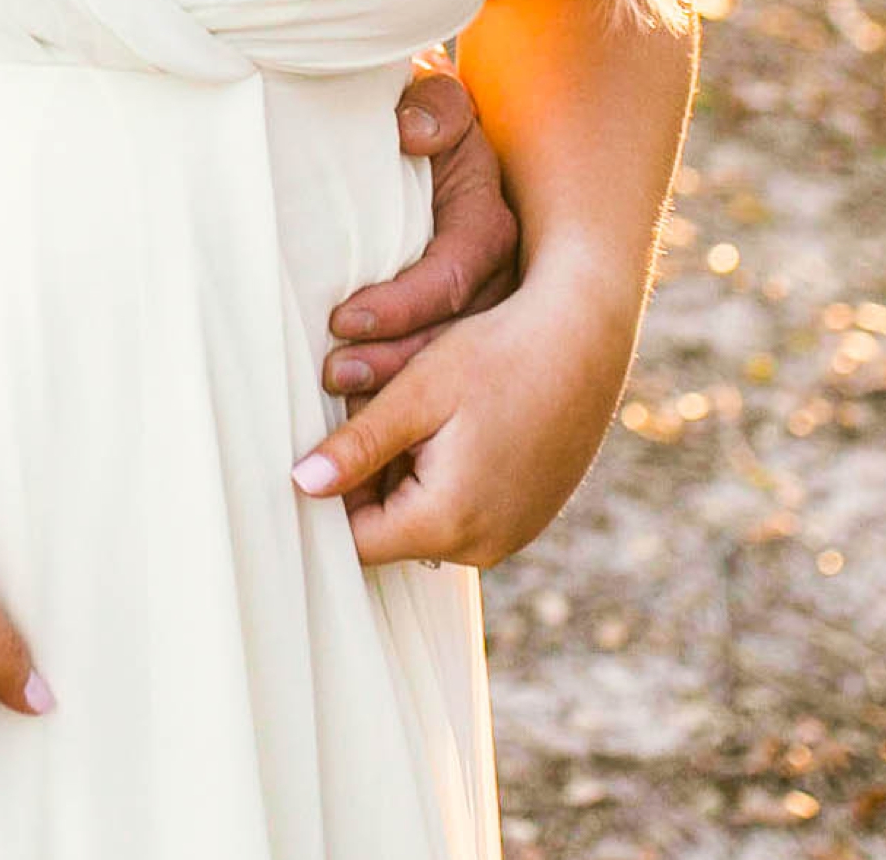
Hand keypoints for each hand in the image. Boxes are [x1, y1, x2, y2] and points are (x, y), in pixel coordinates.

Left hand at [293, 268, 635, 567]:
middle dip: (367, 478)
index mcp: (449, 522)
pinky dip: (439, 474)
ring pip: (423, 518)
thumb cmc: (498, 355)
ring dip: (402, 473)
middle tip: (367, 410)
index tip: (313, 447)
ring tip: (412, 409)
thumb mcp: (416, 393)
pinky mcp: (525, 517)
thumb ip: (356, 446)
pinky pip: (460, 511)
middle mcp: (483, 547)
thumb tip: (300, 484)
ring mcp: (510, 536)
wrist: (585, 338)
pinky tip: (448, 422)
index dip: (327, 496)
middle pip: (390, 529)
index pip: (357, 540)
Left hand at [323, 60, 518, 399]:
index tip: (341, 318)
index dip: (399, 304)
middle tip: (334, 377)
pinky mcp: (480, 343)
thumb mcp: (439, 97)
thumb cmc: (430, 119)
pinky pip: (452, 390)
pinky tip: (369, 426)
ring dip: (399, 394)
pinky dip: (412, 410)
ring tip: (341, 402)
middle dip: (395, 365)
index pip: (450, 278)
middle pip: (456, 340)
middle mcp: (504, 279)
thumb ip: (434, 105)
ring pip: (456, 373)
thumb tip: (411, 133)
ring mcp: (498, 316)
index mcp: (493, 226)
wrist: (448, 141)